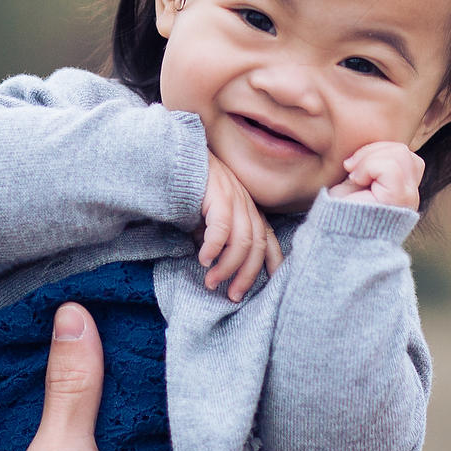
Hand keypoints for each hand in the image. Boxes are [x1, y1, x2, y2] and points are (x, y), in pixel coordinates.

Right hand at [198, 152, 282, 300]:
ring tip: (212, 282)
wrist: (177, 155)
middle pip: (257, 245)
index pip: (268, 238)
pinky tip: (204, 260)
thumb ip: (215, 236)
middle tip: (232, 295)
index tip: (272, 285)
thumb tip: (213, 262)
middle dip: (247, 275)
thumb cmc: (190, 187)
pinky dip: (214, 248)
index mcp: (247, 208)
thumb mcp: (207, 216)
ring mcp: (234, 198)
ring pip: (242, 241)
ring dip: (228, 266)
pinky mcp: (218, 194)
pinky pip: (222, 228)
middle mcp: (246, 203)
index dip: (273, 262)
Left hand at [330, 141, 423, 209]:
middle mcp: (411, 194)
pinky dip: (368, 167)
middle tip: (350, 169)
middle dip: (372, 151)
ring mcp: (408, 197)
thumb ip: (372, 164)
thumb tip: (374, 144)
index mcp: (402, 189)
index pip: (404, 154)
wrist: (333, 234)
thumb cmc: (340, 211)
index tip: (351, 167)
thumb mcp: (357, 180)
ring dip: (369, 158)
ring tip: (354, 177)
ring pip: (400, 153)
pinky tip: (356, 181)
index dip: (377, 151)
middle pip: (403, 150)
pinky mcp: (399, 199)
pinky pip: (389, 166)